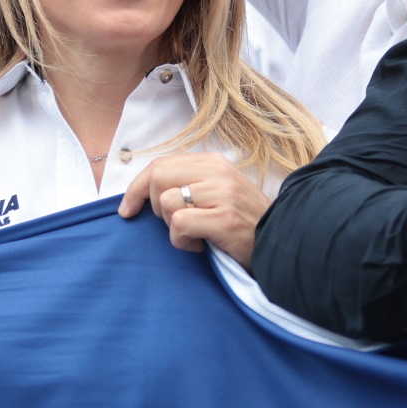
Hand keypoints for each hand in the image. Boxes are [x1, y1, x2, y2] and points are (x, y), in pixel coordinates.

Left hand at [117, 152, 269, 267]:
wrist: (279, 242)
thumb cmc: (241, 223)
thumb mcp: (216, 193)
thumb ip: (187, 184)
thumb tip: (143, 191)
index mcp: (212, 162)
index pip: (160, 164)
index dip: (136, 188)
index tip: (127, 210)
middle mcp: (216, 172)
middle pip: (157, 178)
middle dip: (154, 207)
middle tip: (174, 224)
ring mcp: (221, 194)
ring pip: (166, 203)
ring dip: (172, 228)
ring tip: (195, 235)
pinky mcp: (223, 218)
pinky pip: (179, 225)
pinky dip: (182, 242)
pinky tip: (201, 245)